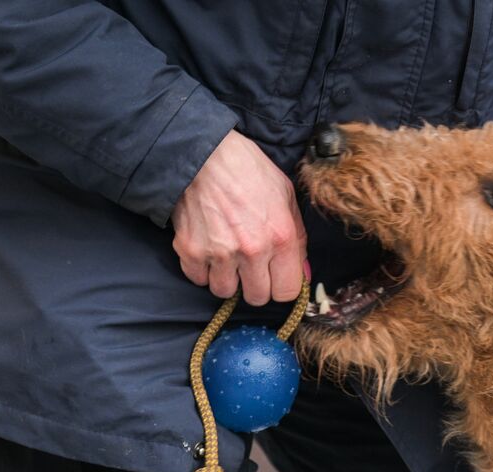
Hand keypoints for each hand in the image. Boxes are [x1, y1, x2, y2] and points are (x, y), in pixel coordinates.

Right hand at [172, 130, 307, 305]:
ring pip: (225, 292)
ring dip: (226, 278)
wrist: (204, 152)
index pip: (286, 292)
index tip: (274, 276)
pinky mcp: (190, 250)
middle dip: (254, 285)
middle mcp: (252, 250)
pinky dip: (202, 269)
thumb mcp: (286, 197)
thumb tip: (302, 275)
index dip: (280, 286)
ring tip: (226, 255)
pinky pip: (198, 279)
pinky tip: (207, 248)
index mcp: (280, 238)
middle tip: (249, 265)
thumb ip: (297, 239)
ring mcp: (219, 253)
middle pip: (256, 297)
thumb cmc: (249, 170)